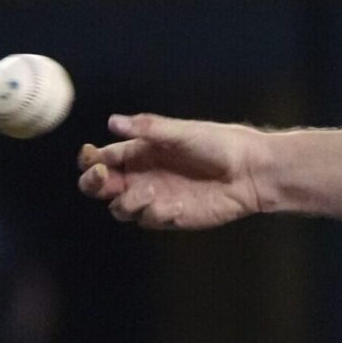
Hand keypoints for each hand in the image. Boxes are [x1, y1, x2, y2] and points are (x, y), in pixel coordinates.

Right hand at [77, 113, 268, 229]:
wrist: (251, 171)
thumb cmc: (220, 144)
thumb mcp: (183, 132)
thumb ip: (148, 129)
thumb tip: (113, 122)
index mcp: (140, 152)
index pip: (101, 158)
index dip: (90, 160)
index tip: (92, 156)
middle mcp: (142, 176)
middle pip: (100, 187)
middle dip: (94, 184)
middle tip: (103, 178)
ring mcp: (154, 198)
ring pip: (120, 209)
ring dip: (127, 202)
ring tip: (151, 192)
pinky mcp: (171, 216)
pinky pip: (149, 220)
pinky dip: (157, 214)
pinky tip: (178, 206)